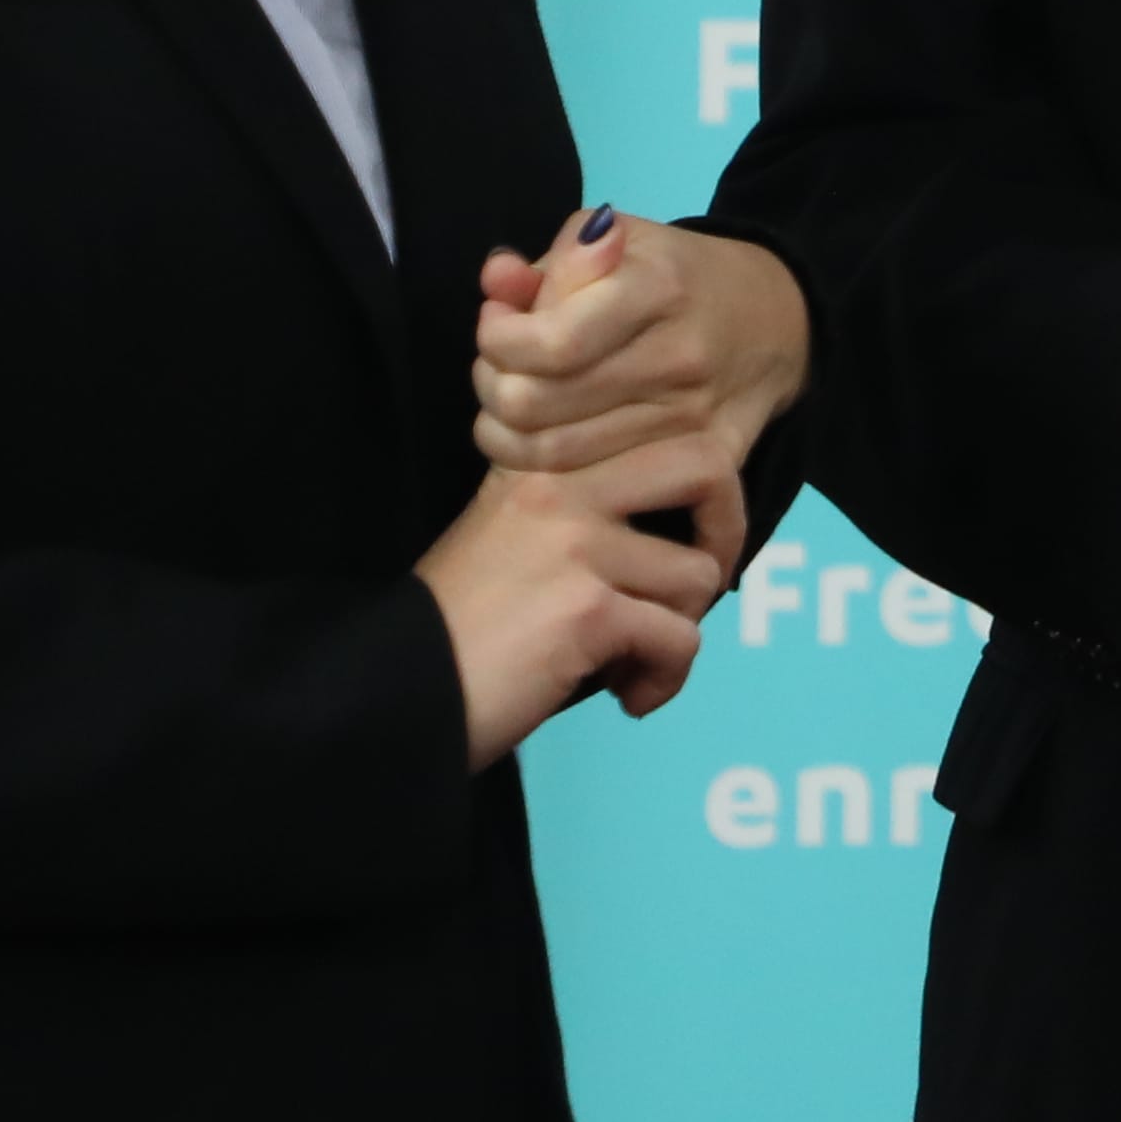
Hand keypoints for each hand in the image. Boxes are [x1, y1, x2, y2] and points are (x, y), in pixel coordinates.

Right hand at [417, 437, 741, 766]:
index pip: (663, 425)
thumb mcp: (513, 534)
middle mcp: (561, 484)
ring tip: (628, 660)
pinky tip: (624, 696)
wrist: (394, 686)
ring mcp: (576, 544)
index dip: (699, 488)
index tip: (682, 539)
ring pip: (700, 574)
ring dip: (677, 632)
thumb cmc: (462, 624)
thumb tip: (683, 529)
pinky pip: (680, 641)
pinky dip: (662, 680)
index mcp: (546, 459)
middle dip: (726, 532)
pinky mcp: (588, 609)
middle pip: (706, 464)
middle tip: (694, 584)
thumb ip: (584, 509)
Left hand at [473, 212, 808, 564]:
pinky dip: (552, 473)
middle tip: (496, 369)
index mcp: (658, 287)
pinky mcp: (705, 462)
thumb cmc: (678, 274)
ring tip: (508, 406)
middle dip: (491, 387)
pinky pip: (601, 486)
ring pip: (555, 456)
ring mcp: (693, 418)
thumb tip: (497, 282)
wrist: (775, 320)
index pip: (550, 342)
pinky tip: (546, 443)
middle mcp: (679, 356)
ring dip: (506, 434)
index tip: (497, 324)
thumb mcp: (621, 241)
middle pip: (536, 404)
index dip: (497, 340)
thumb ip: (552, 263)